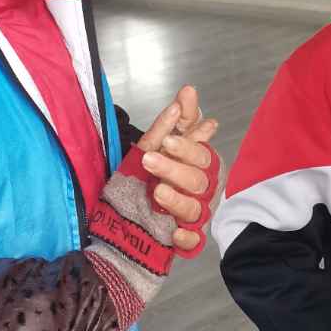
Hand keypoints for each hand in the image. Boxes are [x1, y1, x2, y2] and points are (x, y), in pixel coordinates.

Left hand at [136, 87, 219, 251]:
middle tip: (150, 161)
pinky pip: (193, 241)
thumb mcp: (159, 142)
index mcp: (200, 165)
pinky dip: (186, 238)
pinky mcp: (187, 238)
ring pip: (195, 209)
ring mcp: (194, 214)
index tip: (167, 141)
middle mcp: (201, 189)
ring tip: (157, 193)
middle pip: (197, 180)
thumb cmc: (152, 173)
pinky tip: (173, 232)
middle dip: (175, 170)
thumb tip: (188, 90)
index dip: (187, 148)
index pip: (202, 154)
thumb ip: (177, 119)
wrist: (129, 214)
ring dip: (178, 201)